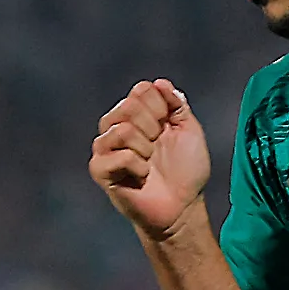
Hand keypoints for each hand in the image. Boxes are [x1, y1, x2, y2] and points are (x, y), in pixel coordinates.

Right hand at [91, 79, 212, 238]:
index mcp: (137, 115)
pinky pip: (120, 155)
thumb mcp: (189, 130)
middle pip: (128, 105)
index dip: (161, 106)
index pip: (140, 90)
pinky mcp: (100, 170)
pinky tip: (141, 177)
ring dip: (146, 148)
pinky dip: (139, 167)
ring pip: (123, 130)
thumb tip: (160, 83)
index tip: (168, 126)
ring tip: (149, 163)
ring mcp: (105, 149)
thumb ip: (176, 104)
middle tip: (157, 147)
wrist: (182, 207)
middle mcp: (116, 128)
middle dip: (153, 127)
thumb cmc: (186, 171)